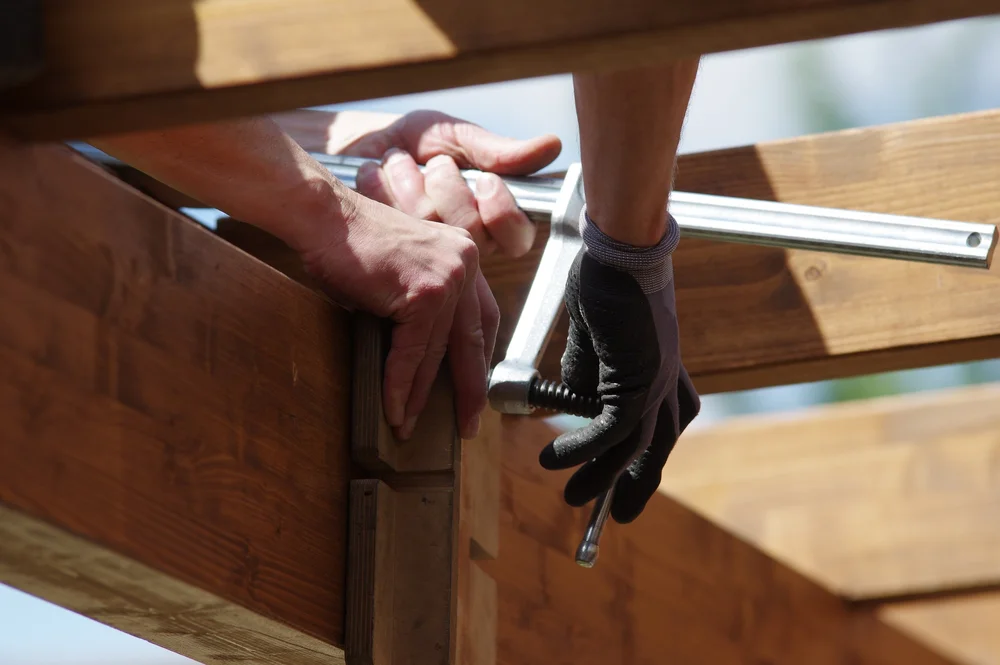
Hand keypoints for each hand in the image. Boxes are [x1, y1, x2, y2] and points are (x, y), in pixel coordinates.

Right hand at [298, 186, 492, 441]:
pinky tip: (393, 407)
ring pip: (438, 353)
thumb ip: (420, 306)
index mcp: (463, 255)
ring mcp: (448, 277)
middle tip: (468, 423)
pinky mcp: (425, 292)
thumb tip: (420, 361)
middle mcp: (464, 263)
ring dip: (421, 395)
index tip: (477, 388)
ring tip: (410, 424)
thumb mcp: (400, 273)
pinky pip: (413, 353)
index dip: (480, 358)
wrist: (322, 216)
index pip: (485, 317)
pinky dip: (400, 384)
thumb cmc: (348, 244)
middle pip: (473, 340)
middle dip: (469, 388)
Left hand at [342, 110, 561, 257]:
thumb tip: (551, 146)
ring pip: (433, 231)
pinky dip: (383, 187)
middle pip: (473, 237)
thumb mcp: (457, 137)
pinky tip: (375, 173)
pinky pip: (393, 229)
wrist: (355, 146)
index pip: (517, 238)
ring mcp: (424, 253)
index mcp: (488, 219)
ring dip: (412, 184)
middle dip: (449, 190)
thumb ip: (498, 149)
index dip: (502, 212)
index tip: (485, 181)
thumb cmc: (413, 142)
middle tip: (433, 163)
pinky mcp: (388, 253)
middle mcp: (461, 245)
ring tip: (397, 161)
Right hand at [537, 214, 699, 522]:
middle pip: (658, 449)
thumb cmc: (605, 281)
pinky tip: (554, 459)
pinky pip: (610, 432)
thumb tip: (573, 401)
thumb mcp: (593, 338)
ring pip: (634, 450)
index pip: (663, 428)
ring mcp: (659, 383)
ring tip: (570, 498)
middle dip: (635, 486)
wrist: (619, 251)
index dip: (646, 461)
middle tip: (614, 516)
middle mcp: (669, 383)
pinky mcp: (639, 381)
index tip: (625, 484)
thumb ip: (588, 373)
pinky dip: (581, 450)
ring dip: (598, 478)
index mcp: (664, 371)